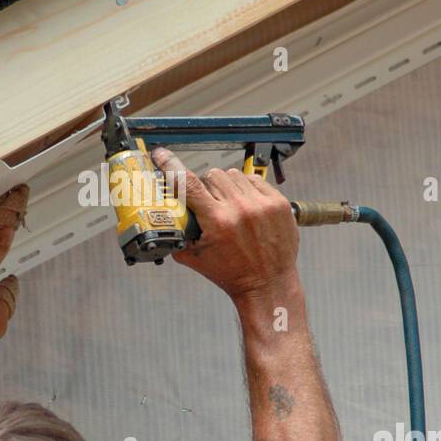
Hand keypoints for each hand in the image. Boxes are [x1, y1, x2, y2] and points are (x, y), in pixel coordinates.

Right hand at [151, 148, 298, 301]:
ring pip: (232, 174)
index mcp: (217, 221)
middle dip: (205, 188)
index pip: (187, 183)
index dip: (170, 165)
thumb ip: (177, 235)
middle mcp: (240, 209)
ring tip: (228, 206)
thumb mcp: (195, 258)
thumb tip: (164, 216)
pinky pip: (254, 179)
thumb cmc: (234, 274)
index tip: (162, 155)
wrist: (268, 285)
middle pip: (211, 176)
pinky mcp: (278, 202)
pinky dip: (246, 188)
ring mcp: (261, 204)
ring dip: (226, 186)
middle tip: (208, 205)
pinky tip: (245, 205)